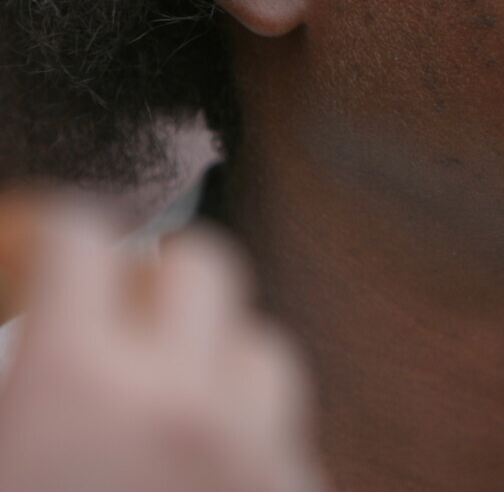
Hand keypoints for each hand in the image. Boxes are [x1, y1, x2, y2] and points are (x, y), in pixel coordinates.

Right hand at [0, 196, 324, 491]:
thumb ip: (10, 382)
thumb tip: (29, 344)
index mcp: (76, 385)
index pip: (80, 234)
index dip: (45, 228)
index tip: (32, 243)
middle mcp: (181, 402)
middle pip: (202, 262)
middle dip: (153, 273)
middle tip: (112, 309)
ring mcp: (254, 452)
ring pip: (262, 344)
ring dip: (215, 351)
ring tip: (166, 390)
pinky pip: (288, 431)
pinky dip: (249, 430)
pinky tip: (205, 462)